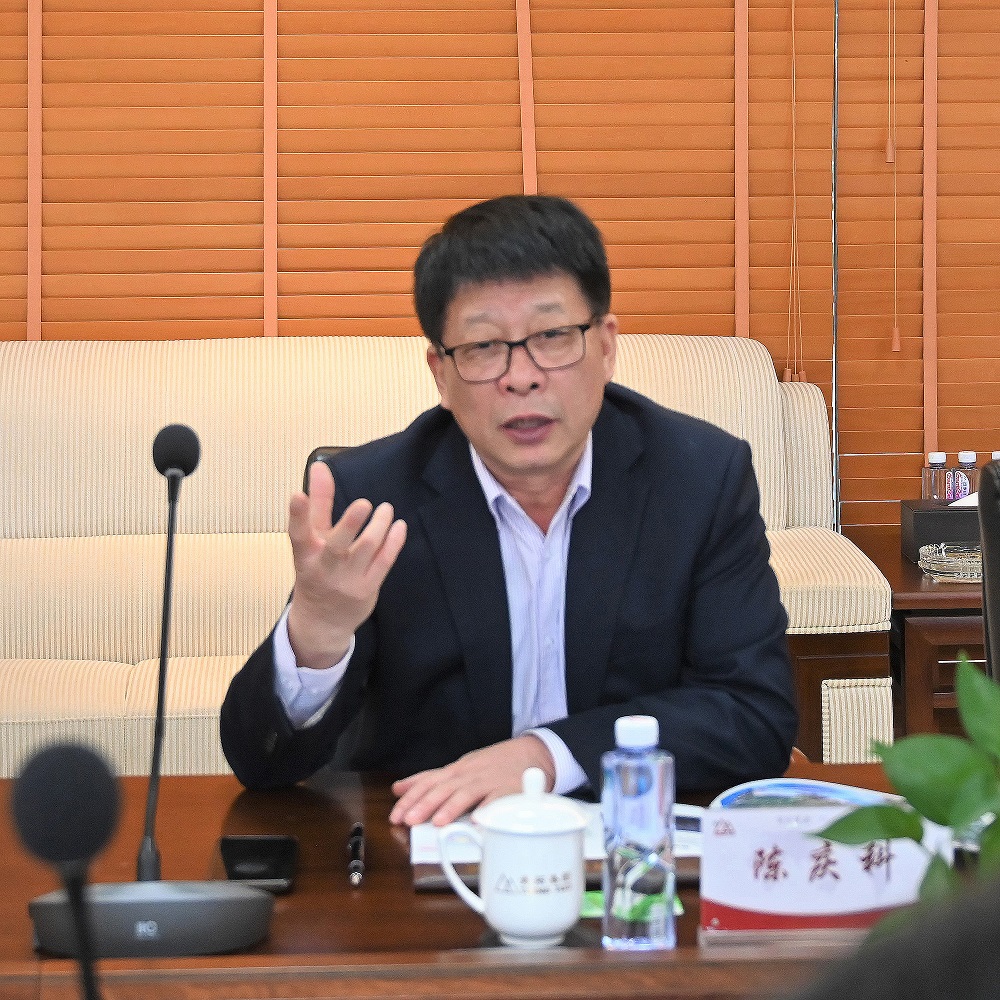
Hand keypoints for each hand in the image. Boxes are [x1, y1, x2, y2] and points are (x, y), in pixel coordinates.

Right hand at [286, 461, 406, 669]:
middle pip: (336, 546)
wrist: (322, 620)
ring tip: (385, 509)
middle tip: (363, 503)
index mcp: (305, 555)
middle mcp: (324, 568)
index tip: (296, 494)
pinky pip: (383, 562)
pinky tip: (398, 526)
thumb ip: (318, 502)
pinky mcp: (367, 588)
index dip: (297, 514)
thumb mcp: (312, 539)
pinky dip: (393, 542)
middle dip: (349, 524)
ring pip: (366, 550)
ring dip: (379, 526)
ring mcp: (347, 581)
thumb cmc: (317, 570)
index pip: (297, 533)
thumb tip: (319, 467)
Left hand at [389, 735, 555, 826]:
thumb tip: (397, 788)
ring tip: (439, 822)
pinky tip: (478, 820)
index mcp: (457, 770)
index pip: (428, 782)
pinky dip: (488, 809)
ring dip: (452, 806)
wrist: (533, 752)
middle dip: (425, 804)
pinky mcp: (511, 788)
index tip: (395, 815)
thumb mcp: (459, 768)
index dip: (411, 798)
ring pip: (468, 792)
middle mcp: (470, 774)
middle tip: (409, 821)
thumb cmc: (492, 765)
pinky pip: (498, 798)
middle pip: (444, 787)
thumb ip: (430, 779)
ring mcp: (490, 780)